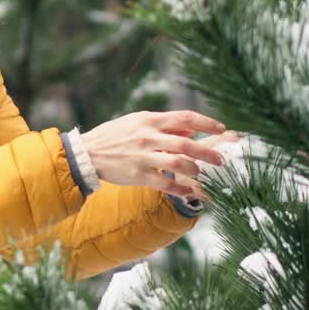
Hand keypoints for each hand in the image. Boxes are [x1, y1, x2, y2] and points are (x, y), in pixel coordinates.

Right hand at [80, 111, 235, 200]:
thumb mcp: (136, 122)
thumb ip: (163, 125)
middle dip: (207, 152)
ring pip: (178, 163)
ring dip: (195, 170)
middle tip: (220, 159)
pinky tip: (188, 191)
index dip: (206, 123)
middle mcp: (148, 137)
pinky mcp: (138, 174)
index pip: (185, 118)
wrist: (87, 153)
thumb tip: (189, 130)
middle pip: (186, 144)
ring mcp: (143, 156)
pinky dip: (180, 188)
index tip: (221, 128)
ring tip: (202, 174)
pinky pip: (165, 183)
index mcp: (149, 120)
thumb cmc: (113, 135)